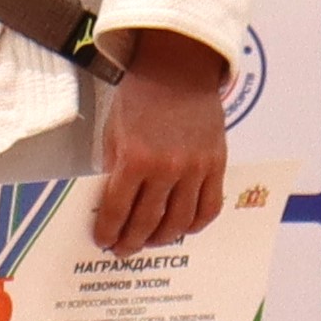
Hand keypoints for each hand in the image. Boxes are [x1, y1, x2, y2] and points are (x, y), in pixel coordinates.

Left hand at [87, 30, 232, 255]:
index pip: (117, 210)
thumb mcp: (114, 132)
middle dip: (132, 241)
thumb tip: (113, 205)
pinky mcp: (216, 165)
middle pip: (148, 222)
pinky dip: (196, 224)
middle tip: (123, 250)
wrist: (177, 71)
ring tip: (151, 241)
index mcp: (134, 159)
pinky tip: (183, 228)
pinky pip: (209, 207)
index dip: (108, 231)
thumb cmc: (140, 98)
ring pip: (180, 222)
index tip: (103, 241)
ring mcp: (195, 169)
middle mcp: (166, 168)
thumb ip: (114, 169)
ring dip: (162, 238)